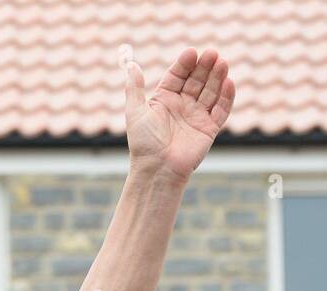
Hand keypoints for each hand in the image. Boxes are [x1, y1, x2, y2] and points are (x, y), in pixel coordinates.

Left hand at [124, 47, 235, 182]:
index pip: (177, 76)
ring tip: (222, 62)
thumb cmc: (143, 142)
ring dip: (217, 77)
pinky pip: (221, 110)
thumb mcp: (135, 112)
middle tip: (211, 53)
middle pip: (197, 81)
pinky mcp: (209, 128)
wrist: (157, 169)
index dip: (184, 65)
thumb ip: (134, 88)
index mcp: (164, 100)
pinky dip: (226, 97)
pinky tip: (229, 82)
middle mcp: (182, 106)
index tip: (191, 52)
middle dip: (204, 67)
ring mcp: (197, 116)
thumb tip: (131, 65)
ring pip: (211, 91)